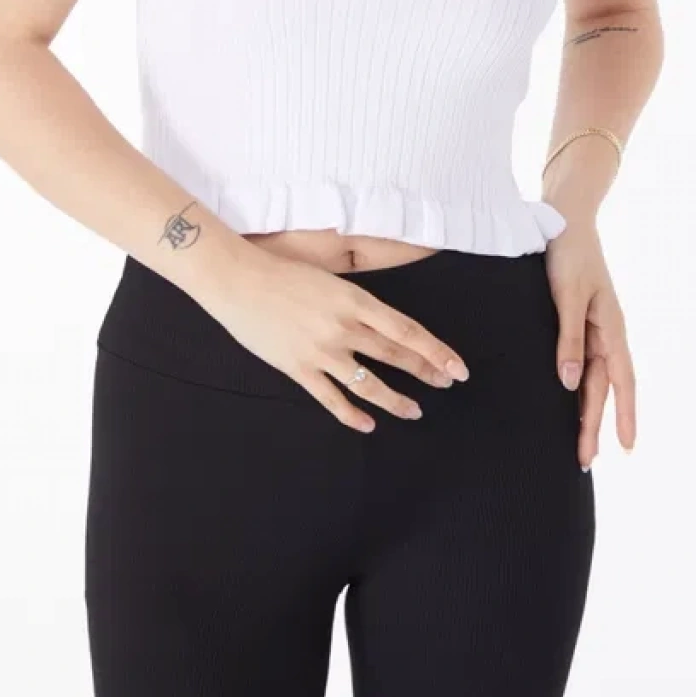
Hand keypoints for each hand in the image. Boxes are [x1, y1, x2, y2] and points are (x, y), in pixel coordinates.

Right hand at [198, 241, 469, 431]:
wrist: (238, 279)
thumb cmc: (281, 272)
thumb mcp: (330, 278)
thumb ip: (355, 302)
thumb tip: (381, 322)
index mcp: (355, 300)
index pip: (407, 331)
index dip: (436, 351)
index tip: (457, 367)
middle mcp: (344, 327)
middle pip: (395, 355)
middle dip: (426, 372)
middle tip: (446, 384)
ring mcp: (321, 351)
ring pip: (369, 384)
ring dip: (396, 400)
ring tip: (414, 411)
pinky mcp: (298, 368)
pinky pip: (332, 398)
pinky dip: (352, 415)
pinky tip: (368, 424)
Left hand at [544, 215, 636, 468]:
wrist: (564, 218)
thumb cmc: (568, 254)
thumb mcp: (567, 295)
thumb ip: (569, 338)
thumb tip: (569, 383)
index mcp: (611, 328)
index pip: (621, 381)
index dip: (625, 415)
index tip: (626, 448)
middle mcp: (605, 333)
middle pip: (603, 388)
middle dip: (595, 425)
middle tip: (584, 462)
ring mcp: (592, 328)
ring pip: (591, 379)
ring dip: (586, 411)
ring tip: (577, 444)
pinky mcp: (577, 321)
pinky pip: (580, 362)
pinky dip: (577, 386)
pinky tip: (567, 400)